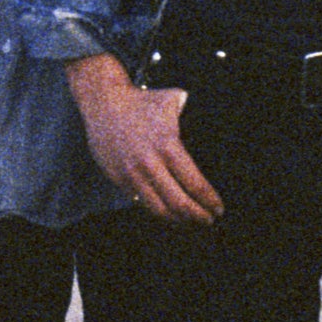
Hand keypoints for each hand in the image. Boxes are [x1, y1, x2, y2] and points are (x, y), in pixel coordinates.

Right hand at [68, 60, 223, 227]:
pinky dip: (158, 210)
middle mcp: (150, 164)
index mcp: (168, 146)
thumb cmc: (142, 101)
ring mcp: (132, 173)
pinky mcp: (118, 178)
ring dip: (179, 219)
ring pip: (160, 210)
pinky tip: (168, 210)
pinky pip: (142, 201)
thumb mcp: (172, 102)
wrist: (103, 101)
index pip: (195, 185)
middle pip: (179, 204)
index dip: (209, 201)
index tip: (218, 209)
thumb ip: (193, 115)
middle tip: (209, 220)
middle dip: (199, 216)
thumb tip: (215, 127)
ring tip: (190, 220)